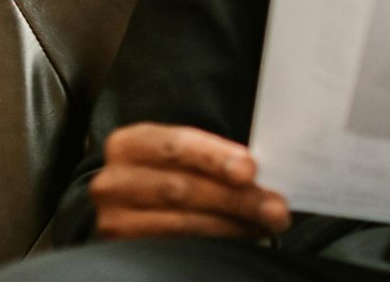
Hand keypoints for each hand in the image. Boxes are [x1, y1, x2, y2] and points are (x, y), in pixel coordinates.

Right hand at [89, 123, 290, 240]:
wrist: (125, 204)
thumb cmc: (164, 174)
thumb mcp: (177, 155)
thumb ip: (210, 158)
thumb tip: (259, 172)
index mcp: (130, 143)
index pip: (176, 145)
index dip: (215, 157)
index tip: (250, 170)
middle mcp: (115, 179)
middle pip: (182, 188)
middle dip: (236, 198)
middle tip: (275, 206)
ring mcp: (114, 217)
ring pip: (183, 222)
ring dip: (233, 223)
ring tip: (267, 223)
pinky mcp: (121, 247)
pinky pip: (177, 244)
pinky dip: (217, 239)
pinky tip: (243, 234)